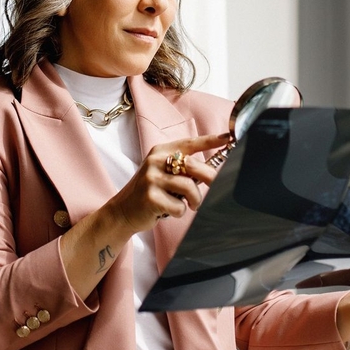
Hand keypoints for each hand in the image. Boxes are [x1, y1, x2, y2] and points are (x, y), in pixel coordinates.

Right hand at [105, 133, 228, 232]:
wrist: (122, 211)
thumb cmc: (150, 192)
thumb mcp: (162, 172)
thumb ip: (182, 168)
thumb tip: (211, 170)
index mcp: (161, 151)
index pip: (189, 143)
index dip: (210, 140)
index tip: (227, 138)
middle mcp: (155, 161)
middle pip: (193, 165)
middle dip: (210, 178)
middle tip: (216, 186)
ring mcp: (151, 179)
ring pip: (189, 187)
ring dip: (195, 200)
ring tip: (190, 204)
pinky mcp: (150, 197)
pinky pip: (179, 206)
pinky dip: (180, 212)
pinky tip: (170, 211)